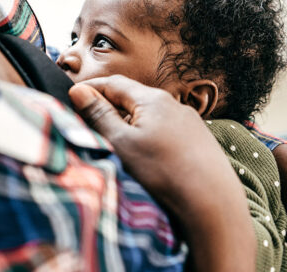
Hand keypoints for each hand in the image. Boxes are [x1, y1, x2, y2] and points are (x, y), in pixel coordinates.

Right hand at [69, 75, 255, 271]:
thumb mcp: (122, 142)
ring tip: (114, 139)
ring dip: (128, 121)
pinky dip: (147, 134)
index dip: (91, 88)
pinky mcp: (197, 139)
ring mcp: (188, 121)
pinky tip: (145, 152)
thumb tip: (79, 91)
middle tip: (88, 120)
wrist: (213, 203)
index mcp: (152, 99)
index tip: (73, 95)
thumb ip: (99, 114)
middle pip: (132, 98)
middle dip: (108, 105)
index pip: (114, 83)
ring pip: (148, 115)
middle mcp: (172, 104)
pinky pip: (164, 129)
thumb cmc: (163, 170)